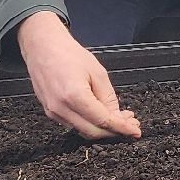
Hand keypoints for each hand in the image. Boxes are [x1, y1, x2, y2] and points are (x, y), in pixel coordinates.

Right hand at [16, 12, 141, 138]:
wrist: (43, 48)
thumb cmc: (69, 55)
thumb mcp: (98, 73)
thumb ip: (108, 98)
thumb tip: (117, 117)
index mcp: (74, 96)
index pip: (103, 120)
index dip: (121, 128)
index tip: (135, 132)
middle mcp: (61, 108)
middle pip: (93, 132)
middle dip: (114, 131)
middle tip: (131, 126)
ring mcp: (53, 112)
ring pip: (83, 130)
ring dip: (103, 129)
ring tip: (120, 119)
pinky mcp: (50, 112)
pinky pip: (74, 125)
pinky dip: (89, 124)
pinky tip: (101, 116)